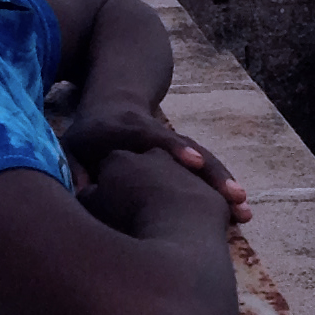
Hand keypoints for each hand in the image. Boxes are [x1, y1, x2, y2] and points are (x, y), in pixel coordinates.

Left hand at [57, 100, 249, 228]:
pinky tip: (239, 211)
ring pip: (204, 160)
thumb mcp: (70, 147)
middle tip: (234, 196)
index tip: (195, 162)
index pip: (151, 136)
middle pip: (189, 150)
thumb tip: (84, 192)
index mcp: (124, 128)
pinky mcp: (186, 153)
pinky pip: (206, 170)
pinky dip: (221, 188)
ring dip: (224, 184)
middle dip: (213, 173)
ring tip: (244, 209)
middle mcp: (157, 134)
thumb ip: (76, 167)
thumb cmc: (87, 137)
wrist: (115, 104)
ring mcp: (175, 143)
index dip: (174, 148)